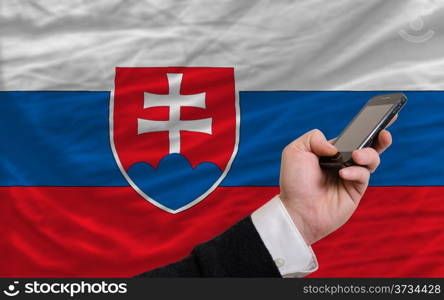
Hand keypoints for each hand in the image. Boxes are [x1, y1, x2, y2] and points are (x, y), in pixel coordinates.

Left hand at [279, 119, 395, 244]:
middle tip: (384, 132)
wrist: (296, 211)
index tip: (381, 114)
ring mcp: (351, 176)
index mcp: (330, 151)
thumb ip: (313, 138)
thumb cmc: (294, 183)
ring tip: (356, 155)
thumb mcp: (295, 151)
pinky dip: (356, 171)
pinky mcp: (356, 191)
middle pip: (369, 145)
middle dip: (380, 136)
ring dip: (368, 154)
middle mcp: (343, 162)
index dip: (366, 125)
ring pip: (371, 159)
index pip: (351, 135)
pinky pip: (364, 176)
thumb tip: (334, 146)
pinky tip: (344, 173)